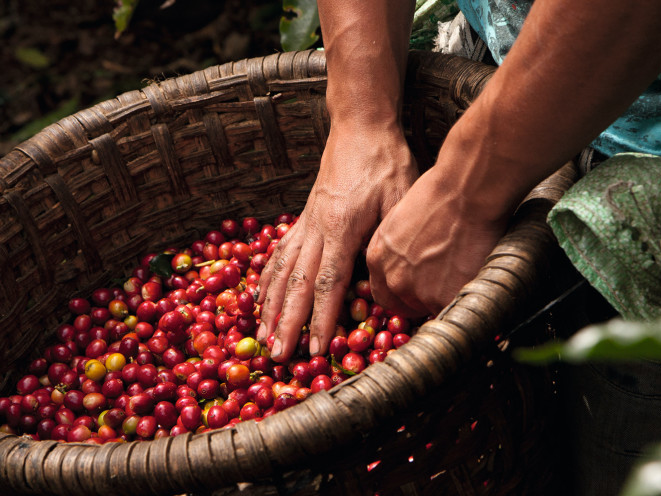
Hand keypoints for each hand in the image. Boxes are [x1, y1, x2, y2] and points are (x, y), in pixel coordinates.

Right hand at [256, 124, 416, 361]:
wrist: (362, 127)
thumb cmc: (388, 163)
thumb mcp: (401, 199)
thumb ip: (388, 241)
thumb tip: (383, 283)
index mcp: (341, 228)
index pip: (328, 283)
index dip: (320, 319)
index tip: (314, 348)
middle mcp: (316, 228)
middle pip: (296, 283)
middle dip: (286, 323)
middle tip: (276, 355)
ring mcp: (306, 222)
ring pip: (282, 270)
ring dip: (270, 306)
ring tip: (262, 335)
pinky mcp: (304, 217)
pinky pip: (280, 252)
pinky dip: (268, 277)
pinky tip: (260, 296)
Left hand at [366, 144, 511, 316]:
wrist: (465, 192)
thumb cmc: (440, 195)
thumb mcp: (400, 220)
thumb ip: (397, 249)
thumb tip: (409, 262)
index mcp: (378, 259)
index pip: (384, 294)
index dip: (403, 295)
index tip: (417, 291)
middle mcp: (393, 279)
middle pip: (405, 306)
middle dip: (423, 300)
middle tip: (444, 282)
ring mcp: (416, 292)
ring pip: (431, 309)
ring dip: (445, 298)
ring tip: (462, 271)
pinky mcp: (442, 298)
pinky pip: (453, 309)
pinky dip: (464, 296)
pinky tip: (473, 274)